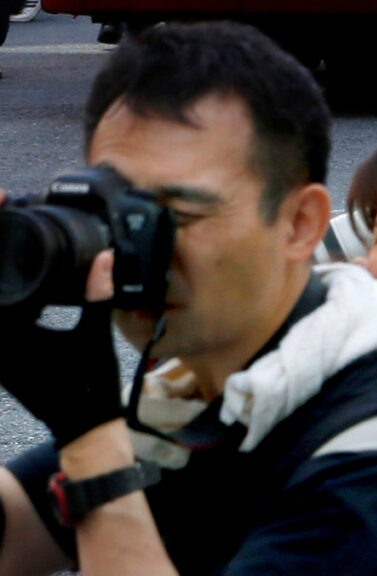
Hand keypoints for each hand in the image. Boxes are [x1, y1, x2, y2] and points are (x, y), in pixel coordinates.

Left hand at [0, 240, 119, 444]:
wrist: (81, 425)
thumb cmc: (89, 384)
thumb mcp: (96, 333)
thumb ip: (99, 293)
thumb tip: (104, 256)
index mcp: (11, 335)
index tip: (2, 214)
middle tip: (5, 223)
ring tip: (8, 248)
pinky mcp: (2, 362)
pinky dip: (3, 300)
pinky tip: (15, 284)